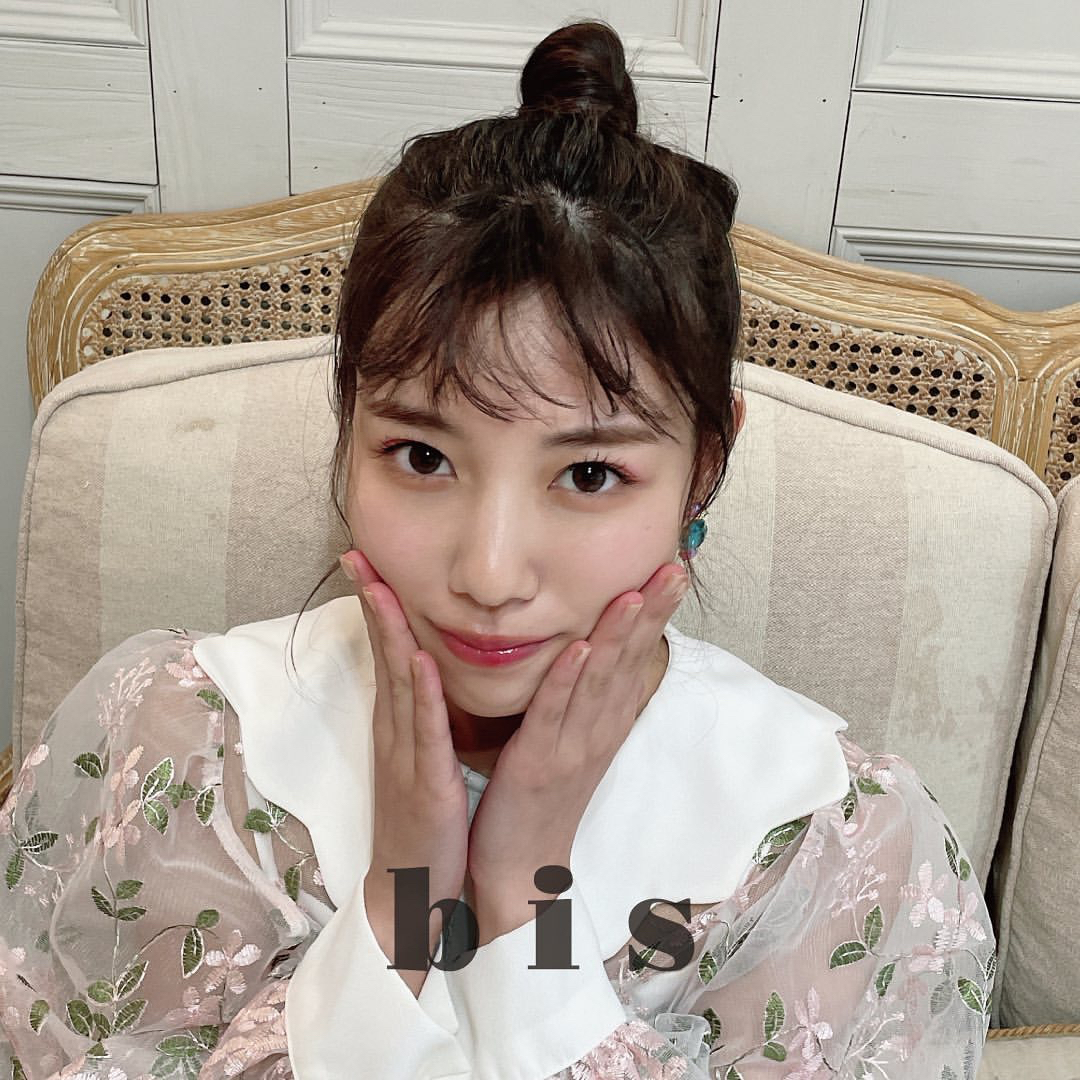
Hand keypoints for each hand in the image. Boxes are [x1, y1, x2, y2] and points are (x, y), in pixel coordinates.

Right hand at [339, 549, 469, 993]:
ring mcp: (406, 756)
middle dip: (371, 602)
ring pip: (397, 682)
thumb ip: (425, 718)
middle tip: (357, 552)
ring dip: (388, 631)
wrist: (414, 893)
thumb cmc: (424, 824)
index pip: (389, 652)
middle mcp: (396, 732)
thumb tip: (427, 674)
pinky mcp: (425, 783)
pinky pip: (425, 730)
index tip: (369, 560)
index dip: (379, 605)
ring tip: (377, 585)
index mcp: (401, 725)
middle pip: (383, 655)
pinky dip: (422, 692)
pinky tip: (418, 658)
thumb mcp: (422, 760)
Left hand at [464, 561, 687, 944]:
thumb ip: (587, 699)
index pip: (636, 658)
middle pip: (629, 662)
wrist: (520, 869)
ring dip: (618, 636)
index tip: (672, 571)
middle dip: (651, 612)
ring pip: (599, 682)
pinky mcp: (536, 763)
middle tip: (674, 568)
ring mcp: (570, 747)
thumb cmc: (543, 798)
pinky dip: (568, 681)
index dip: (655, 615)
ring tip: (635, 593)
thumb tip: (599, 655)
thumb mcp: (574, 743)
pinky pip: (554, 715)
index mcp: (603, 723)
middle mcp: (596, 731)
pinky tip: (581, 648)